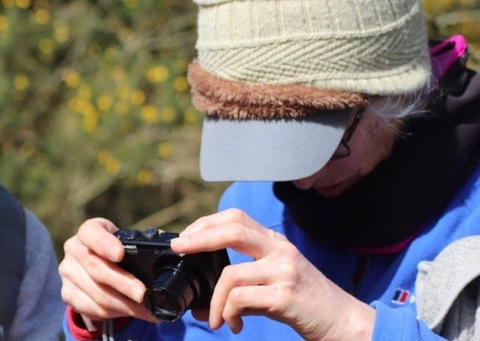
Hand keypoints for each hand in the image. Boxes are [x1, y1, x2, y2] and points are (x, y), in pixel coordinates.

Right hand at [59, 218, 156, 330]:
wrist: (96, 266)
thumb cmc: (118, 249)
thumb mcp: (127, 240)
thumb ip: (143, 242)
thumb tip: (171, 247)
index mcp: (89, 231)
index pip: (91, 233)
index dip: (104, 243)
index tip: (120, 254)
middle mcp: (74, 249)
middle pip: (96, 268)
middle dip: (124, 283)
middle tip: (144, 294)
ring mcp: (68, 272)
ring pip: (97, 293)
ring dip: (125, 304)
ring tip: (147, 308)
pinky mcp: (68, 294)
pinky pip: (93, 308)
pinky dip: (116, 313)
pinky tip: (133, 311)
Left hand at [171, 209, 374, 340]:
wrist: (341, 321)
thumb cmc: (304, 302)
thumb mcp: (274, 282)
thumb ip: (243, 285)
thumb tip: (205, 306)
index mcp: (275, 242)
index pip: (237, 217)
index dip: (208, 223)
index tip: (186, 237)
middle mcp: (280, 250)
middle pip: (234, 229)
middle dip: (199, 237)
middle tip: (179, 250)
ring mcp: (285, 270)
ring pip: (231, 274)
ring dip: (215, 301)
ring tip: (215, 319)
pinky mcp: (286, 295)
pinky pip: (241, 299)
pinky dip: (229, 314)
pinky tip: (234, 326)